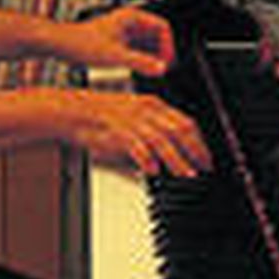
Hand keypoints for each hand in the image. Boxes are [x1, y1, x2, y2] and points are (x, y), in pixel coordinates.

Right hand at [51, 88, 211, 177]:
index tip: (207, 157)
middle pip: (179, 129)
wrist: (71, 111)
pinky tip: (153, 170)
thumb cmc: (99, 117)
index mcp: (152, 104)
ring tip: (186, 173)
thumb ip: (151, 131)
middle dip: (195, 150)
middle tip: (204, 167)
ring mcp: (131, 119)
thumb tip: (169, 153)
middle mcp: (145, 110)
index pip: (184, 121)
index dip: (200, 140)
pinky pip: (137, 145)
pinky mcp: (116, 131)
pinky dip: (147, 158)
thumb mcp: (131, 118)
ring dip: (177, 159)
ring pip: (162, 139)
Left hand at [60, 6, 175, 78]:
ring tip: (150, 71)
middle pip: (156, 35)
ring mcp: (122, 31)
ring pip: (146, 43)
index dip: (168, 45)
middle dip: (161, 52)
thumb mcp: (115, 56)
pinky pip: (135, 49)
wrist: (60, 44)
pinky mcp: (114, 41)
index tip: (167, 61)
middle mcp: (128, 22)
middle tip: (161, 69)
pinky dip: (139, 59)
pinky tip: (136, 71)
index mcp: (132, 17)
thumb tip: (160, 69)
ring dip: (150, 56)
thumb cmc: (81, 43)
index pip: (163, 27)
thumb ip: (141, 62)